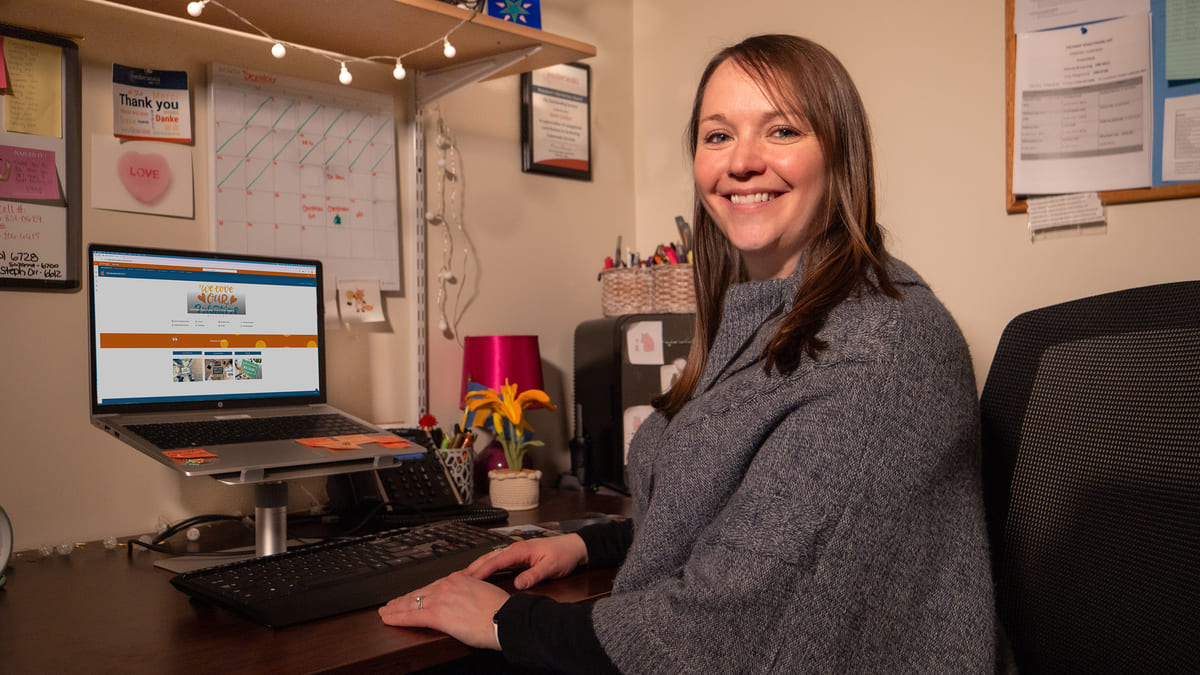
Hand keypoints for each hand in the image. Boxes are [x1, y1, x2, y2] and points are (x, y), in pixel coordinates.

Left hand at [378, 571, 508, 648]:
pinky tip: (389, 619)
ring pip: (412, 603)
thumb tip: (467, 599)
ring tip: (385, 611)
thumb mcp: (485, 592)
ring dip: (396, 608)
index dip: (419, 592)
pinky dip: (397, 617)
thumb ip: (471, 591)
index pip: (433, 585)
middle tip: (391, 603)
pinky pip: (411, 616)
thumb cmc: (501, 610)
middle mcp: (447, 586)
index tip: (412, 595)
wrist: (505, 618)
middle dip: (404, 599)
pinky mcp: (437, 615)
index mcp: (459, 579)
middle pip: (420, 593)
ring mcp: (441, 599)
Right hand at [463, 533, 587, 590]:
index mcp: (520, 550)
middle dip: (471, 569)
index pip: (495, 561)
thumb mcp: (551, 567)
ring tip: (461, 580)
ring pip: (490, 560)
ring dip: (476, 568)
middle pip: (488, 559)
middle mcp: (514, 549)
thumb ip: (534, 575)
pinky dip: (486, 569)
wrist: (575, 547)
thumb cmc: (563, 555)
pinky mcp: (517, 558)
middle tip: (454, 580)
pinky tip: (480, 577)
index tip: (466, 580)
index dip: (480, 571)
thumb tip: (518, 585)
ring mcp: (515, 553)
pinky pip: (497, 563)